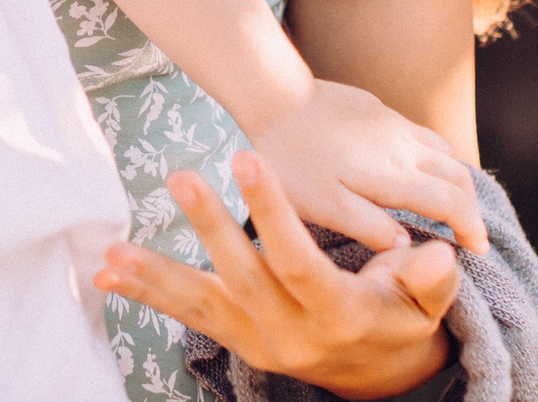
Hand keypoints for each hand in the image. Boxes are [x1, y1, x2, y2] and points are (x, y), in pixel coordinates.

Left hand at [96, 152, 459, 399]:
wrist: (377, 376)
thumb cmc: (401, 320)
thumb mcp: (427, 304)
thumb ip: (428, 278)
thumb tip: (433, 251)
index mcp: (338, 315)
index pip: (300, 262)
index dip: (274, 214)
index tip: (250, 159)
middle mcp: (290, 333)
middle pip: (243, 278)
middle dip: (210, 228)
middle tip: (180, 176)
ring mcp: (256, 340)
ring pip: (200, 304)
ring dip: (154, 277)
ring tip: (113, 254)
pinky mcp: (233, 338)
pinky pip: (184, 316)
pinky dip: (144, 294)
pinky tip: (104, 275)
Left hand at [252, 79, 485, 253]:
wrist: (272, 94)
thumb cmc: (293, 157)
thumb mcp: (324, 206)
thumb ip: (370, 227)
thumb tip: (408, 248)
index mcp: (396, 174)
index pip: (454, 202)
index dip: (472, 227)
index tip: (479, 248)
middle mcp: (404, 144)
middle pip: (458, 174)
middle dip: (471, 205)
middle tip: (469, 231)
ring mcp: (391, 121)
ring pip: (443, 149)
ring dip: (455, 177)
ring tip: (450, 201)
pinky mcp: (376, 108)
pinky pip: (420, 133)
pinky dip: (434, 156)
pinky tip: (415, 166)